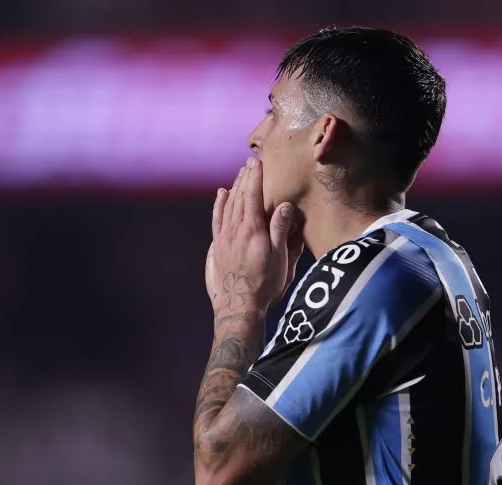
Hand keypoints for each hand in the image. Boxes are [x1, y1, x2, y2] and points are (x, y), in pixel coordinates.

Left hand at [206, 158, 303, 321]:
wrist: (238, 305)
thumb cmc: (264, 284)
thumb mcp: (280, 258)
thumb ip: (280, 230)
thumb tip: (285, 205)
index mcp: (252, 230)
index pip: (252, 196)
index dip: (255, 177)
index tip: (257, 162)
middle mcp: (234, 229)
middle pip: (238, 196)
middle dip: (244, 178)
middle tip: (249, 163)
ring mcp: (223, 237)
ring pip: (227, 205)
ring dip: (233, 187)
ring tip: (239, 174)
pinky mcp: (217, 246)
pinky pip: (217, 219)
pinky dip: (219, 204)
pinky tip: (221, 195)